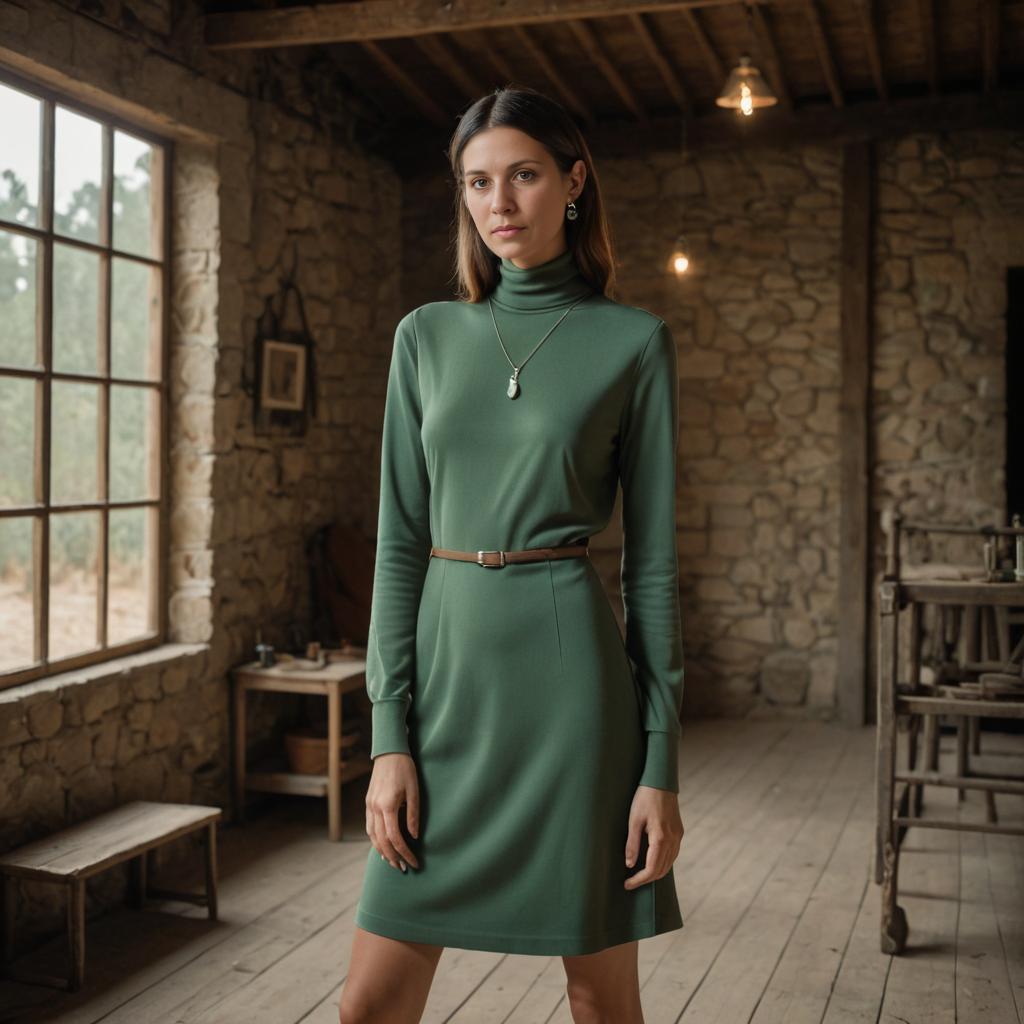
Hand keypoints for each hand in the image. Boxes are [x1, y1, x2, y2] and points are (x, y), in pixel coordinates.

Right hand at [366, 752, 419, 871]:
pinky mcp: (368, 803)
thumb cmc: (405, 769)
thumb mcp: (415, 790)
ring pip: (372, 837)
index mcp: (387, 805)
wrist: (389, 752)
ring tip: (394, 862)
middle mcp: (375, 808)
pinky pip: (369, 828)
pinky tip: (383, 847)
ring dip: (383, 852)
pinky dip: (376, 840)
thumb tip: (415, 836)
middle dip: (393, 857)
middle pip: (381, 841)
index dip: (404, 852)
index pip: (394, 837)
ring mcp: (369, 806)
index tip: (414, 861)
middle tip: (404, 868)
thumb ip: (414, 814)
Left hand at [623, 784, 683, 889]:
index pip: (651, 869)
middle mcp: (673, 840)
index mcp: (661, 838)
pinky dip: (663, 862)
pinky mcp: (679, 831)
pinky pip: (673, 854)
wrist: (661, 781)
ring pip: (669, 864)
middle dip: (646, 879)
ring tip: (639, 875)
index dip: (639, 880)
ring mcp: (678, 836)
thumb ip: (632, 844)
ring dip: (655, 872)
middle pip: (662, 870)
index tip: (627, 884)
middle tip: (630, 882)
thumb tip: (629, 864)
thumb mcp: (633, 820)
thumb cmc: (644, 798)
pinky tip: (652, 861)